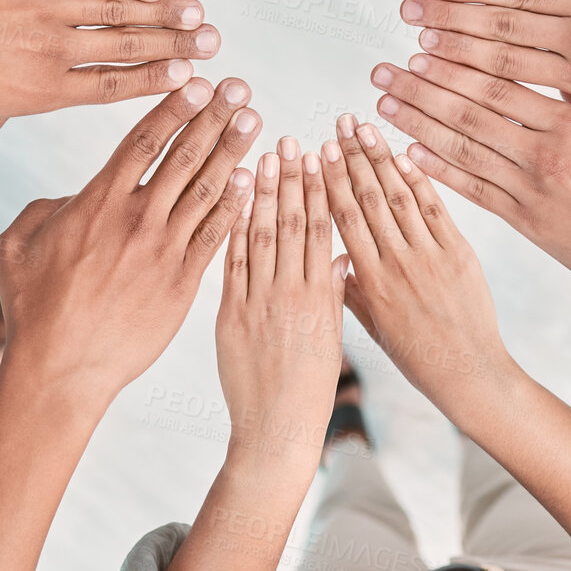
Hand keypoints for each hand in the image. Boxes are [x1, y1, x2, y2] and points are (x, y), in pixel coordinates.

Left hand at [0, 0, 220, 137]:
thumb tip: (4, 117)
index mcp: (41, 94)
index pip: (115, 87)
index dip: (159, 81)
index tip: (192, 77)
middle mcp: (52, 52)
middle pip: (130, 47)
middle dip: (176, 46)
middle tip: (214, 42)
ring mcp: (43, 9)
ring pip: (117, 9)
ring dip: (161, 9)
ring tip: (196, 8)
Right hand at [0, 78, 262, 395]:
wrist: (61, 368)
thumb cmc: (33, 308)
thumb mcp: (15, 245)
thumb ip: (43, 208)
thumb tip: (72, 197)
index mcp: (97, 202)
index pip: (144, 140)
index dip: (175, 108)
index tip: (200, 84)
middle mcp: (136, 218)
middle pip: (185, 155)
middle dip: (215, 117)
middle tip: (241, 89)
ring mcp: (162, 249)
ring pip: (207, 188)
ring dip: (234, 151)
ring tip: (254, 122)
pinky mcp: (182, 282)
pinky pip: (216, 234)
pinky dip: (236, 204)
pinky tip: (253, 180)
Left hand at [216, 138, 344, 463]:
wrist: (277, 431)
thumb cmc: (310, 389)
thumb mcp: (332, 337)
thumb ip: (331, 294)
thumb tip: (339, 257)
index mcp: (322, 297)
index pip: (323, 230)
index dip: (320, 190)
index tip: (318, 156)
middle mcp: (292, 294)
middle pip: (293, 224)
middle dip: (290, 179)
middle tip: (288, 140)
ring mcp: (259, 303)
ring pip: (261, 237)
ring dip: (261, 194)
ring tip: (261, 157)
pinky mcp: (230, 317)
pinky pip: (230, 265)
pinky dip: (231, 230)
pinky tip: (230, 200)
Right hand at [319, 117, 512, 408]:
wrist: (466, 372)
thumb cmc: (416, 355)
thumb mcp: (372, 327)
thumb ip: (350, 289)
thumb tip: (331, 255)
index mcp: (370, 282)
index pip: (342, 219)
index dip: (329, 181)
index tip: (316, 151)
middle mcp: (397, 264)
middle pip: (368, 199)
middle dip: (350, 158)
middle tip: (337, 125)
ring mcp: (429, 256)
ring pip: (399, 196)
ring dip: (381, 159)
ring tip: (365, 128)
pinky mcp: (459, 254)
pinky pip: (435, 209)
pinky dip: (419, 179)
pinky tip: (404, 155)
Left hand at [365, 58, 570, 301]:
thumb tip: (559, 58)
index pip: (501, 79)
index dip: (457, 60)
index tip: (423, 42)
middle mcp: (547, 151)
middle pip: (471, 109)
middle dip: (422, 86)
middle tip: (384, 69)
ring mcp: (533, 189)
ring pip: (463, 147)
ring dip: (418, 123)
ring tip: (384, 103)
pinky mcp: (526, 223)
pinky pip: (472, 190)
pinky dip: (439, 170)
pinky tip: (409, 152)